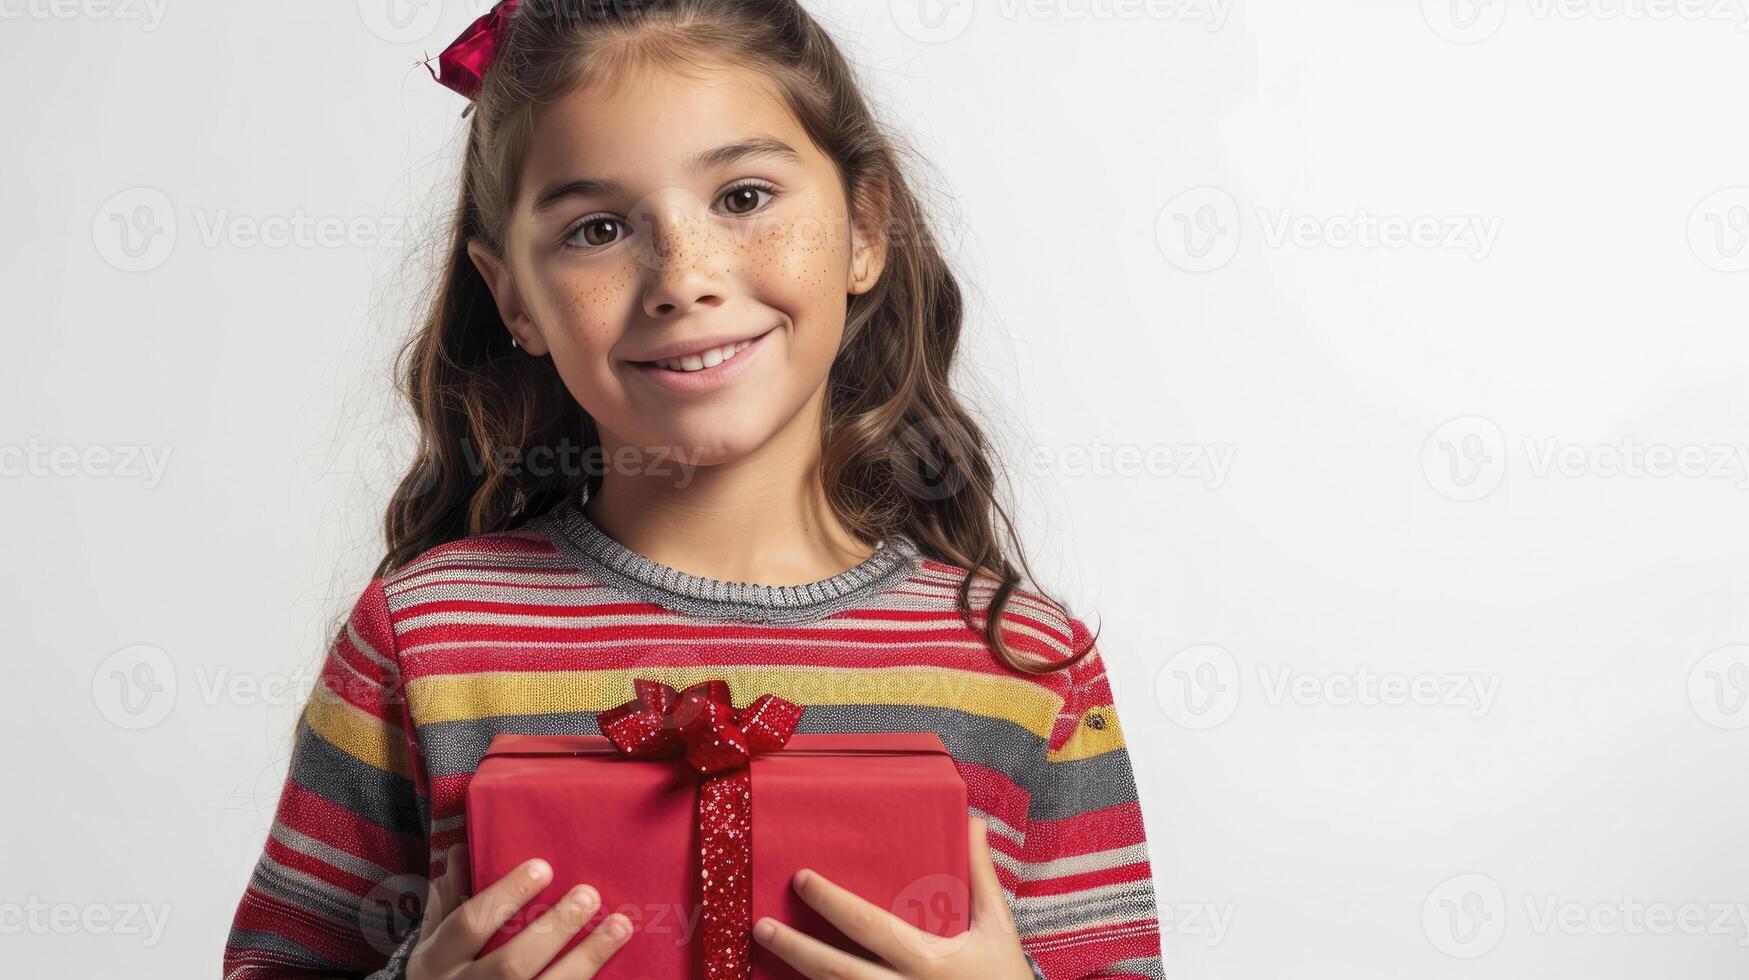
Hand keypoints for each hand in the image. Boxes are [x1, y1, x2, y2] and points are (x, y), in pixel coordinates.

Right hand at [406, 842, 633, 979]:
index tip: (544, 867)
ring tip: (620, 926)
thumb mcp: (437, 940)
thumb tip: (460, 848)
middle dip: (555, 928)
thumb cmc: (445, 973)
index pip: (469, 925)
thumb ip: (450, 898)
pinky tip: (617, 969)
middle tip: (589, 894)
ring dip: (587, 958)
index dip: (506, 895)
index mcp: (437, 962)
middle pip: (511, 964)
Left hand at [751, 815, 1033, 978]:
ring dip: (800, 974)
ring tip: (766, 952)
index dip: (832, 904)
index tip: (802, 879)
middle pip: (838, 971)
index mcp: (929, 958)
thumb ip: (981, 875)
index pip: (870, 926)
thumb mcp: (998, 927)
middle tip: (761, 925)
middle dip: (795, 949)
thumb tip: (974, 822)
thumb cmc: (1003, 978)